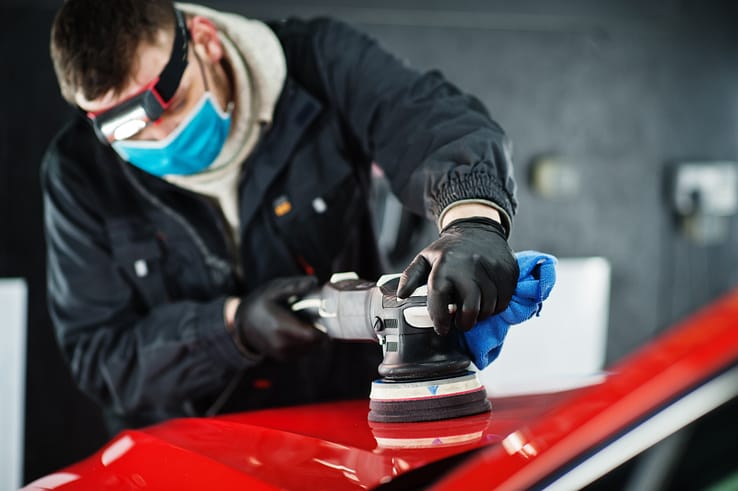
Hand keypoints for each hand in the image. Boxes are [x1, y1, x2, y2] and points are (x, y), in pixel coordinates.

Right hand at [232, 276, 325, 359]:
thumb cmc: (260, 303)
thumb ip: (294, 286)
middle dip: (320, 331)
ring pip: (312, 349)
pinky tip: (296, 330)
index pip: (314, 336)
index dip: (324, 327)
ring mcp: (282, 354)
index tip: (324, 316)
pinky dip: (306, 342)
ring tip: (302, 323)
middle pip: (316, 344)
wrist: (241, 323)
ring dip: (313, 337)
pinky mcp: (283, 359)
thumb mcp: (274, 289)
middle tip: (313, 317)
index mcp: (281, 327)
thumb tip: (313, 281)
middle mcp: (282, 345)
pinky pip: (304, 352)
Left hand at [397, 217, 518, 334]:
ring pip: (489, 308)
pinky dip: (495, 307)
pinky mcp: (507, 272)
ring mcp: (491, 269)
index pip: (439, 297)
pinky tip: (486, 300)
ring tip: (473, 309)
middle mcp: (469, 267)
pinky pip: (504, 301)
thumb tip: (401, 295)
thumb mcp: (425, 258)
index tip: (442, 328)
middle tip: (460, 323)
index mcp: (445, 265)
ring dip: (481, 315)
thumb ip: (410, 277)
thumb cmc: (449, 249)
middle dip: (464, 323)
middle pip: (470, 309)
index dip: (440, 318)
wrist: (478, 228)